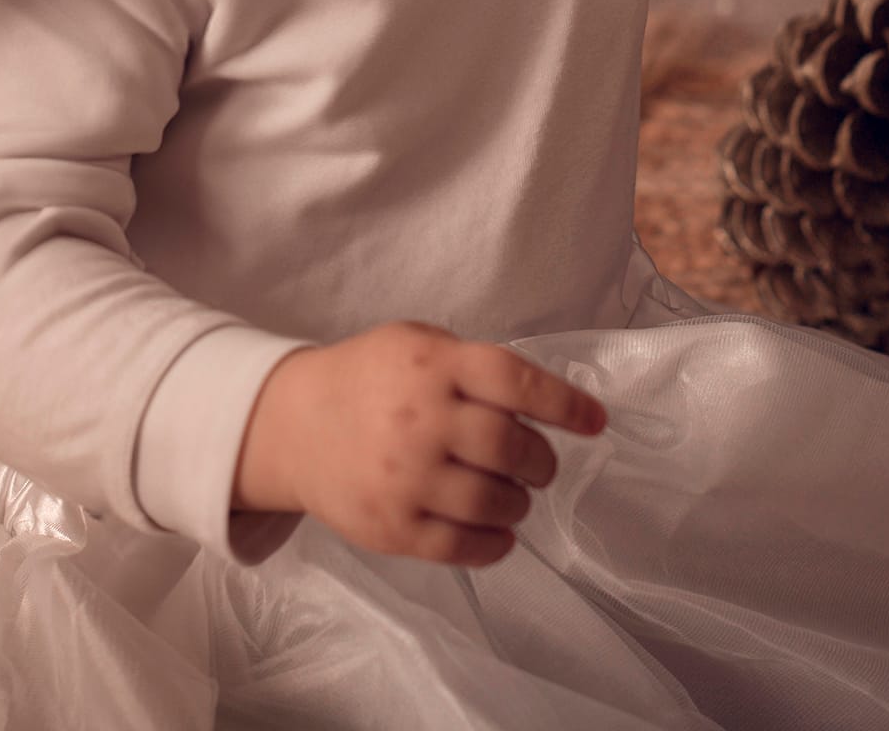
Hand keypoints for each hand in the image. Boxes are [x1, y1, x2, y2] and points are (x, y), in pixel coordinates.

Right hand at [236, 319, 606, 568]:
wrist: (293, 424)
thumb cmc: (369, 376)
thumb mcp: (416, 342)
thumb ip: (471, 364)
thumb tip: (542, 400)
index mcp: (432, 363)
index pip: (515, 381)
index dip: (564, 404)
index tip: (595, 422)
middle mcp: (421, 418)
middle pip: (510, 446)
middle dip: (541, 460)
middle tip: (538, 464)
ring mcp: (404, 477)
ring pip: (494, 500)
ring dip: (520, 502)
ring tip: (515, 495)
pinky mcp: (391, 526)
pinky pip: (461, 546)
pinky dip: (494, 543)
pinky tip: (498, 531)